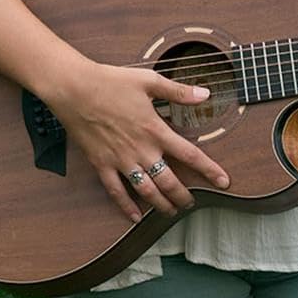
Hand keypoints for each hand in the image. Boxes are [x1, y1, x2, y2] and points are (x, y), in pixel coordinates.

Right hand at [43, 60, 230, 221]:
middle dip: (184, 196)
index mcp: (156, 130)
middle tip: (192, 203)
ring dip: (162, 204)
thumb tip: (205, 95)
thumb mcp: (149, 81)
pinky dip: (127, 206)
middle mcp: (141, 150)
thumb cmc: (111, 81)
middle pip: (170, 181)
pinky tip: (136, 217)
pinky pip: (116, 192)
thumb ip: (178, 91)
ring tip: (172, 211)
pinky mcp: (102, 164)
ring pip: (147, 191)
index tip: (224, 182)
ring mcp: (121, 160)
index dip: (210, 171)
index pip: (191, 155)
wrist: (73, 88)